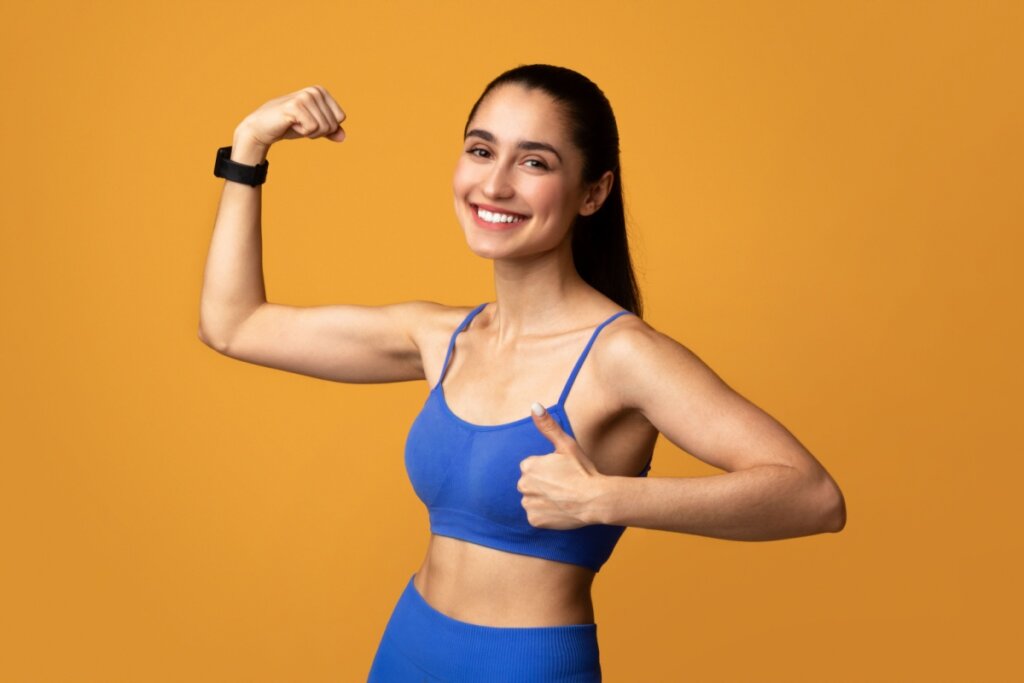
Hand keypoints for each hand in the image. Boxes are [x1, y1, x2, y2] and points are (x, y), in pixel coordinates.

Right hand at [234, 85, 346, 152]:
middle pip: (332, 124)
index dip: (326, 127)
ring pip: (324, 128)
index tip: (309, 122)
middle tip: (300, 124)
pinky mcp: (296, 106)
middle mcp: (314, 91)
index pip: (340, 118)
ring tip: (295, 124)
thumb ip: (329, 131)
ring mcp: (305, 96)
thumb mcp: (314, 128)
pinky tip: (290, 124)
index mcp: (321, 92)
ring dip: (309, 132)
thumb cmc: (289, 126)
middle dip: (317, 132)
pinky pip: (312, 128)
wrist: (263, 128)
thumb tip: (343, 137)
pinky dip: (302, 132)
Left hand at [517, 403, 604, 529]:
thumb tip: (534, 405)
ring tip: (562, 497)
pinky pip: (535, 515)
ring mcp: (528, 504)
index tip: (561, 472)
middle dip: (542, 484)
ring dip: (542, 499)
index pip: (531, 467)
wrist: (596, 500)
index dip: (547, 470)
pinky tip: (559, 509)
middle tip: (562, 485)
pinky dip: (544, 514)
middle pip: (529, 483)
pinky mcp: (534, 520)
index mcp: (529, 466)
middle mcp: (524, 485)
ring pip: (531, 499)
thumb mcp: (566, 445)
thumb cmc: (582, 471)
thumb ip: (547, 425)